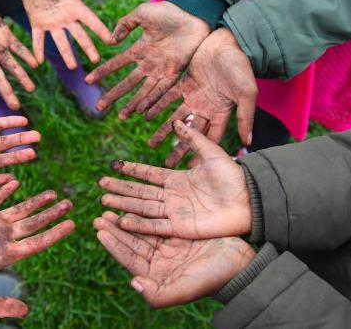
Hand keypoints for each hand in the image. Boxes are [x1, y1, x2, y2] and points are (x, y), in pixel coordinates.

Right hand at [0, 181, 73, 317]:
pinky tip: (16, 181)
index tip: (72, 224)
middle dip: (52, 213)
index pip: (38, 242)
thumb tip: (24, 312)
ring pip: (20, 209)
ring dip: (36, 201)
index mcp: (6, 255)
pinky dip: (7, 189)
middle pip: (34, 223)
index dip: (55, 233)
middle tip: (69, 203)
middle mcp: (2, 238)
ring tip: (53, 193)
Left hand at [20, 0, 111, 68]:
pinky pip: (38, 38)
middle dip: (87, 47)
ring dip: (66, 54)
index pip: (91, 20)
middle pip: (79, 35)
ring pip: (61, 41)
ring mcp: (52, 22)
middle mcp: (66, 18)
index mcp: (76, 6)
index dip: (101, 30)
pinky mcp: (37, 22)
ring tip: (72, 67)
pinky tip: (39, 61)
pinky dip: (38, 49)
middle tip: (96, 61)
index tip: (111, 41)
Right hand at [85, 2, 209, 118]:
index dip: (103, 72)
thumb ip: (124, 24)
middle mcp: (149, 63)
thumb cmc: (169, 11)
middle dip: (114, 95)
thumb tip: (111, 42)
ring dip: (132, 104)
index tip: (88, 80)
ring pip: (143, 91)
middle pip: (127, 83)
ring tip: (121, 116)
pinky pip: (161, 91)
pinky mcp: (175, 73)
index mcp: (140, 49)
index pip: (117, 64)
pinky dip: (152, 101)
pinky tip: (142, 112)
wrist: (194, 14)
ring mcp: (161, 69)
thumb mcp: (142, 13)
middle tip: (99, 107)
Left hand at [94, 211, 253, 307]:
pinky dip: (144, 210)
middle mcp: (159, 258)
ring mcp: (168, 243)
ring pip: (141, 227)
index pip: (129, 257)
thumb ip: (158, 294)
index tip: (100, 230)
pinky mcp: (178, 229)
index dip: (113, 243)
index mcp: (156, 273)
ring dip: (126, 215)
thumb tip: (134, 284)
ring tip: (111, 203)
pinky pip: (156, 218)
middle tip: (100, 214)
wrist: (239, 264)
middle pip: (132, 240)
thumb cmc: (212, 279)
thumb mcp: (185, 289)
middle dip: (115, 227)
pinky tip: (135, 200)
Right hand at [99, 121, 250, 238]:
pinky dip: (138, 224)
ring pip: (143, 209)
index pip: (149, 174)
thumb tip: (176, 122)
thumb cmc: (234, 176)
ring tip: (104, 201)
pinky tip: (121, 221)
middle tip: (101, 184)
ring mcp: (175, 213)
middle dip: (121, 188)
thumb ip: (193, 138)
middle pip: (141, 192)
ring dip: (124, 205)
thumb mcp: (211, 151)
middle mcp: (173, 196)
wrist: (249, 199)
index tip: (114, 165)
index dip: (132, 170)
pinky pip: (155, 226)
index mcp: (179, 179)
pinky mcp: (181, 228)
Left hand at [147, 29, 256, 166]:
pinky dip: (157, 106)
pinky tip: (145, 116)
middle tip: (166, 164)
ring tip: (151, 143)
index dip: (202, 153)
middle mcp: (206, 108)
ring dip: (164, 130)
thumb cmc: (240, 66)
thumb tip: (248, 142)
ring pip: (176, 117)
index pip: (211, 138)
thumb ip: (245, 117)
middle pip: (191, 133)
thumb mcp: (246, 93)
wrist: (226, 41)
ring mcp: (193, 96)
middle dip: (179, 148)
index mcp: (222, 112)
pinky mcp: (182, 83)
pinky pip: (166, 97)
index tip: (191, 169)